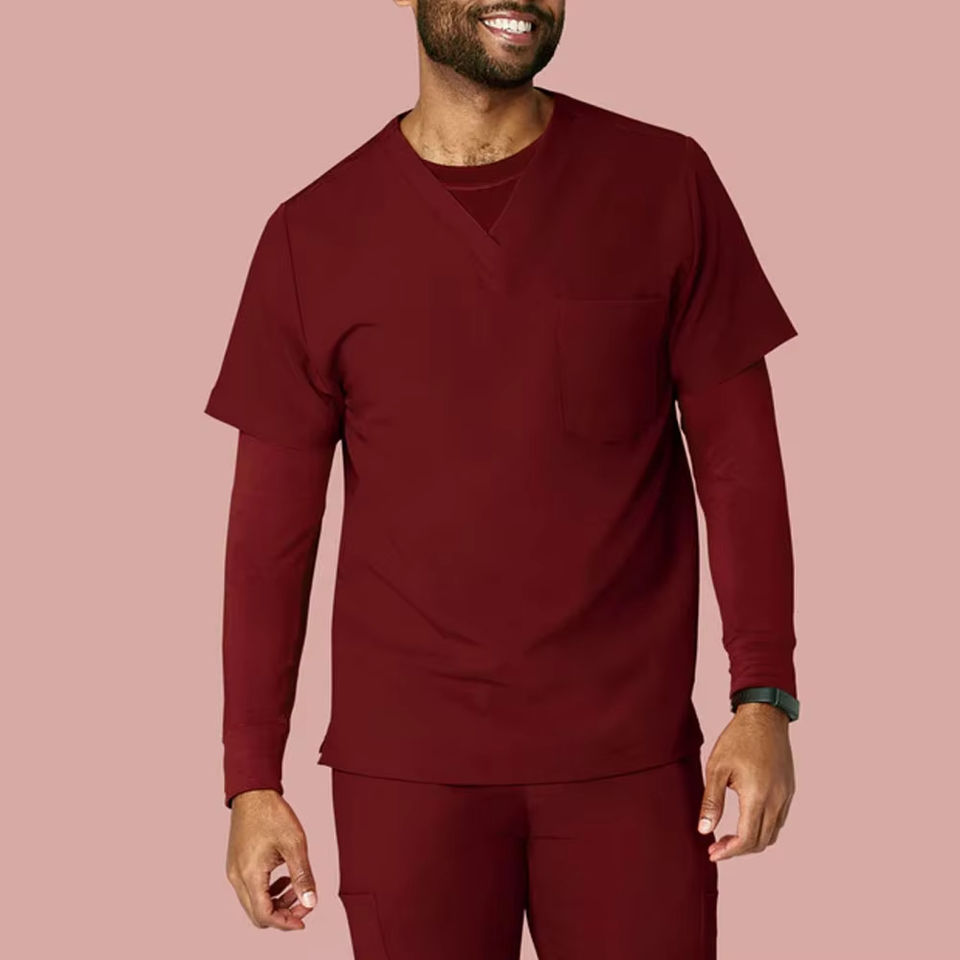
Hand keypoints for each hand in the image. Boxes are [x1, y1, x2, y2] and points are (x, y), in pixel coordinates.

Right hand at [225, 789, 318, 929]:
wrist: (253, 792)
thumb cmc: (272, 813)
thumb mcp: (294, 844)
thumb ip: (302, 875)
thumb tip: (311, 901)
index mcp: (250, 874)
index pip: (264, 915)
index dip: (286, 922)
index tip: (304, 918)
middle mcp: (237, 877)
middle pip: (257, 914)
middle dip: (282, 914)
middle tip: (304, 903)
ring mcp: (234, 870)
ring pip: (253, 903)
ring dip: (276, 902)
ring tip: (297, 888)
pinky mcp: (236, 864)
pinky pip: (250, 889)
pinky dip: (268, 891)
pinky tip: (284, 877)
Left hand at [697, 702, 795, 860]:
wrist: (765, 717)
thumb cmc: (738, 739)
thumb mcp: (717, 768)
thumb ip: (711, 802)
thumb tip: (704, 830)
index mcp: (757, 796)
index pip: (747, 838)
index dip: (729, 852)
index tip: (713, 853)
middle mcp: (776, 800)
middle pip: (761, 841)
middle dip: (739, 850)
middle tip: (717, 847)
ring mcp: (786, 796)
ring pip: (773, 833)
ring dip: (752, 841)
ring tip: (730, 837)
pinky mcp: (789, 790)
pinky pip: (779, 820)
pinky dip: (764, 828)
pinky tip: (747, 820)